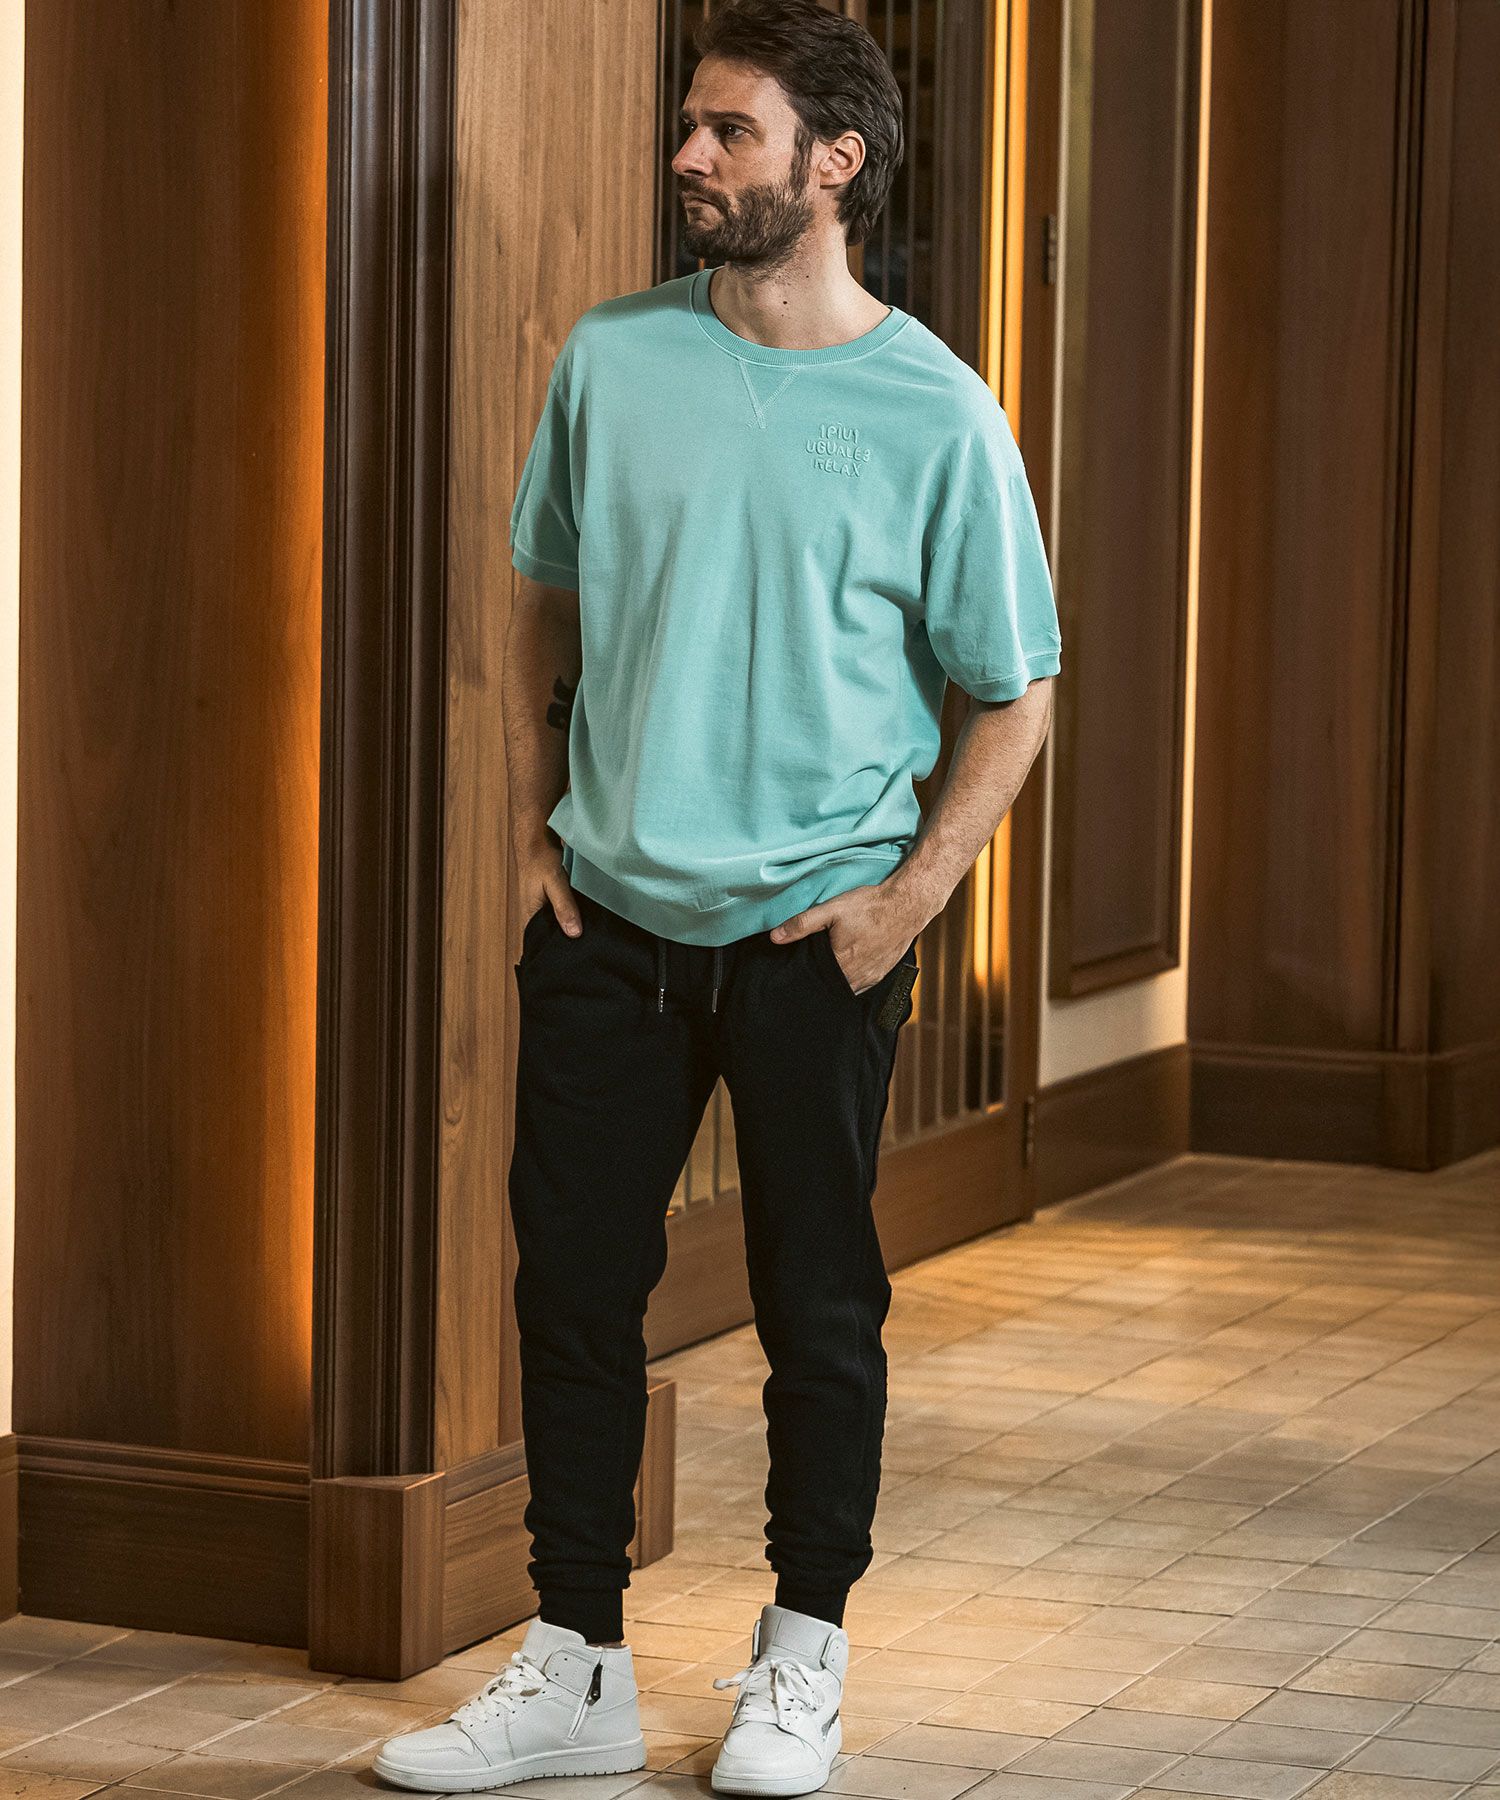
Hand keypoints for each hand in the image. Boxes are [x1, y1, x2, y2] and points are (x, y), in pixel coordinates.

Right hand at [515, 843, 581, 956]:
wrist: (538, 842)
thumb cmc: (541, 860)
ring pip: (561, 928)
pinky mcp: (554, 905)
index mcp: (530, 919)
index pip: (542, 947)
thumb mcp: (555, 882)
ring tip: (593, 940)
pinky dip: (576, 918)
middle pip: (554, 939)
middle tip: (590, 951)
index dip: (558, 955)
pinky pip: (566, 917)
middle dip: (569, 945)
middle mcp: (536, 919)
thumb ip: (564, 906)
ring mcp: (545, 912)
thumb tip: (574, 933)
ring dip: (574, 930)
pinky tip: (590, 921)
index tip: (576, 961)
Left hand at [769, 881, 920, 993]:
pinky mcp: (883, 973)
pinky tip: (847, 972)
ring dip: (837, 983)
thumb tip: (775, 937)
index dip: (804, 977)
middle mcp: (857, 975)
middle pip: (830, 986)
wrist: (906, 905)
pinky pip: (862, 986)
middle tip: (812, 972)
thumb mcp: (831, 909)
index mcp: (840, 962)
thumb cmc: (870, 906)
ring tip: (828, 972)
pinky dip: (852, 982)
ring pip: (847, 988)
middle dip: (820, 981)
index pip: (814, 979)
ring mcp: (872, 976)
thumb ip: (802, 924)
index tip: (797, 973)